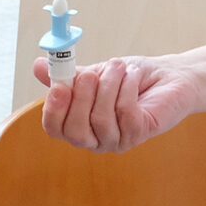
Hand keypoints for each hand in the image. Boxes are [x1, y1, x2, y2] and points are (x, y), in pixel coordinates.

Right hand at [32, 55, 199, 152]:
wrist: (168, 75)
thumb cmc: (128, 77)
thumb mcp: (94, 72)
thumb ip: (67, 74)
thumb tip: (37, 65)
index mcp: (78, 124)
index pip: (55, 128)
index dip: (53, 110)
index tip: (59, 86)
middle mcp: (96, 138)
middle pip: (74, 131)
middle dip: (81, 98)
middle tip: (91, 73)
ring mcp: (118, 139)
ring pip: (100, 119)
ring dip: (108, 86)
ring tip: (119, 67)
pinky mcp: (139, 133)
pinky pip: (125, 114)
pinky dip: (127, 89)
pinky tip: (133, 77)